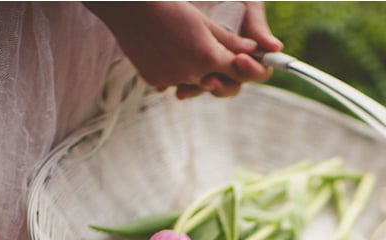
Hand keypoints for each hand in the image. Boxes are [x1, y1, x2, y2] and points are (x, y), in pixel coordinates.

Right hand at [86, 2, 283, 99]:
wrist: (129, 9)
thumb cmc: (169, 9)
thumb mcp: (204, 22)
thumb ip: (230, 41)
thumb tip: (254, 49)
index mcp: (208, 57)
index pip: (241, 72)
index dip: (253, 69)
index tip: (256, 64)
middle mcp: (192, 74)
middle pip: (220, 84)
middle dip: (227, 75)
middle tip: (228, 60)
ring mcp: (172, 80)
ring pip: (196, 84)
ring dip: (200, 74)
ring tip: (190, 50)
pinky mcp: (155, 81)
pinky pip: (173, 82)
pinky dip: (176, 72)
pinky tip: (170, 53)